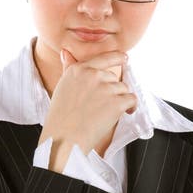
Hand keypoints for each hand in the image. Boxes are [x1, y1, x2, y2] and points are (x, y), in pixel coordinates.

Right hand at [41, 49, 136, 170]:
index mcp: (78, 70)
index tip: (125, 59)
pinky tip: (124, 113)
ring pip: (123, 89)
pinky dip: (131, 107)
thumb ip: (68, 68)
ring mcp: (105, 88)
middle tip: (102, 106)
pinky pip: (131, 100)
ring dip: (120, 100)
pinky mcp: (116, 102)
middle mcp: (92, 75)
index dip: (117, 57)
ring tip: (107, 113)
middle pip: (114, 78)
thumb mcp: (62, 87)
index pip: (103, 58)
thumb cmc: (60, 119)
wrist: (64, 139)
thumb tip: (66, 52)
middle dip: (113, 91)